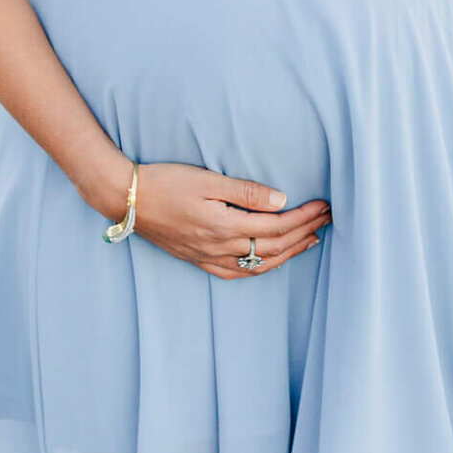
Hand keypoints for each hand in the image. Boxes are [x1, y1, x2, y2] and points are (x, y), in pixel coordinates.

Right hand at [128, 162, 329, 278]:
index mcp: (224, 226)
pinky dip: (260, 268)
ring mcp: (208, 257)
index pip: (276, 226)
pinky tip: (271, 261)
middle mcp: (219, 247)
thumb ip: (246, 192)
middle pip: (273, 247)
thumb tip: (282, 201)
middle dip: (304, 233)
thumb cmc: (165, 182)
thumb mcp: (207, 180)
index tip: (323, 207)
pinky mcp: (198, 259)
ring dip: (288, 254)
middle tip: (327, 220)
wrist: (126, 199)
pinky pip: (236, 273)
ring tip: (310, 241)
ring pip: (258, 264)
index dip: (304, 218)